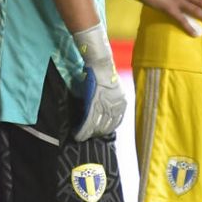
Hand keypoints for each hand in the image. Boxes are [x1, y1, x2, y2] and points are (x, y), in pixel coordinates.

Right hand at [72, 25, 127, 140]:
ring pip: (97, 126)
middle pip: (106, 127)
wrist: (100, 63)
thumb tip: (100, 116)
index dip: (104, 131)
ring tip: (81, 136)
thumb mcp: (111, 90)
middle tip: (87, 137)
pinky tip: (79, 134)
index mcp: (122, 103)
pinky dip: (83, 130)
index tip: (96, 134)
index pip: (115, 123)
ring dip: (88, 134)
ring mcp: (107, 105)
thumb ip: (108, 102)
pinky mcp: (96, 103)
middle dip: (96, 134)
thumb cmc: (103, 74)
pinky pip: (90, 121)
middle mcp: (117, 106)